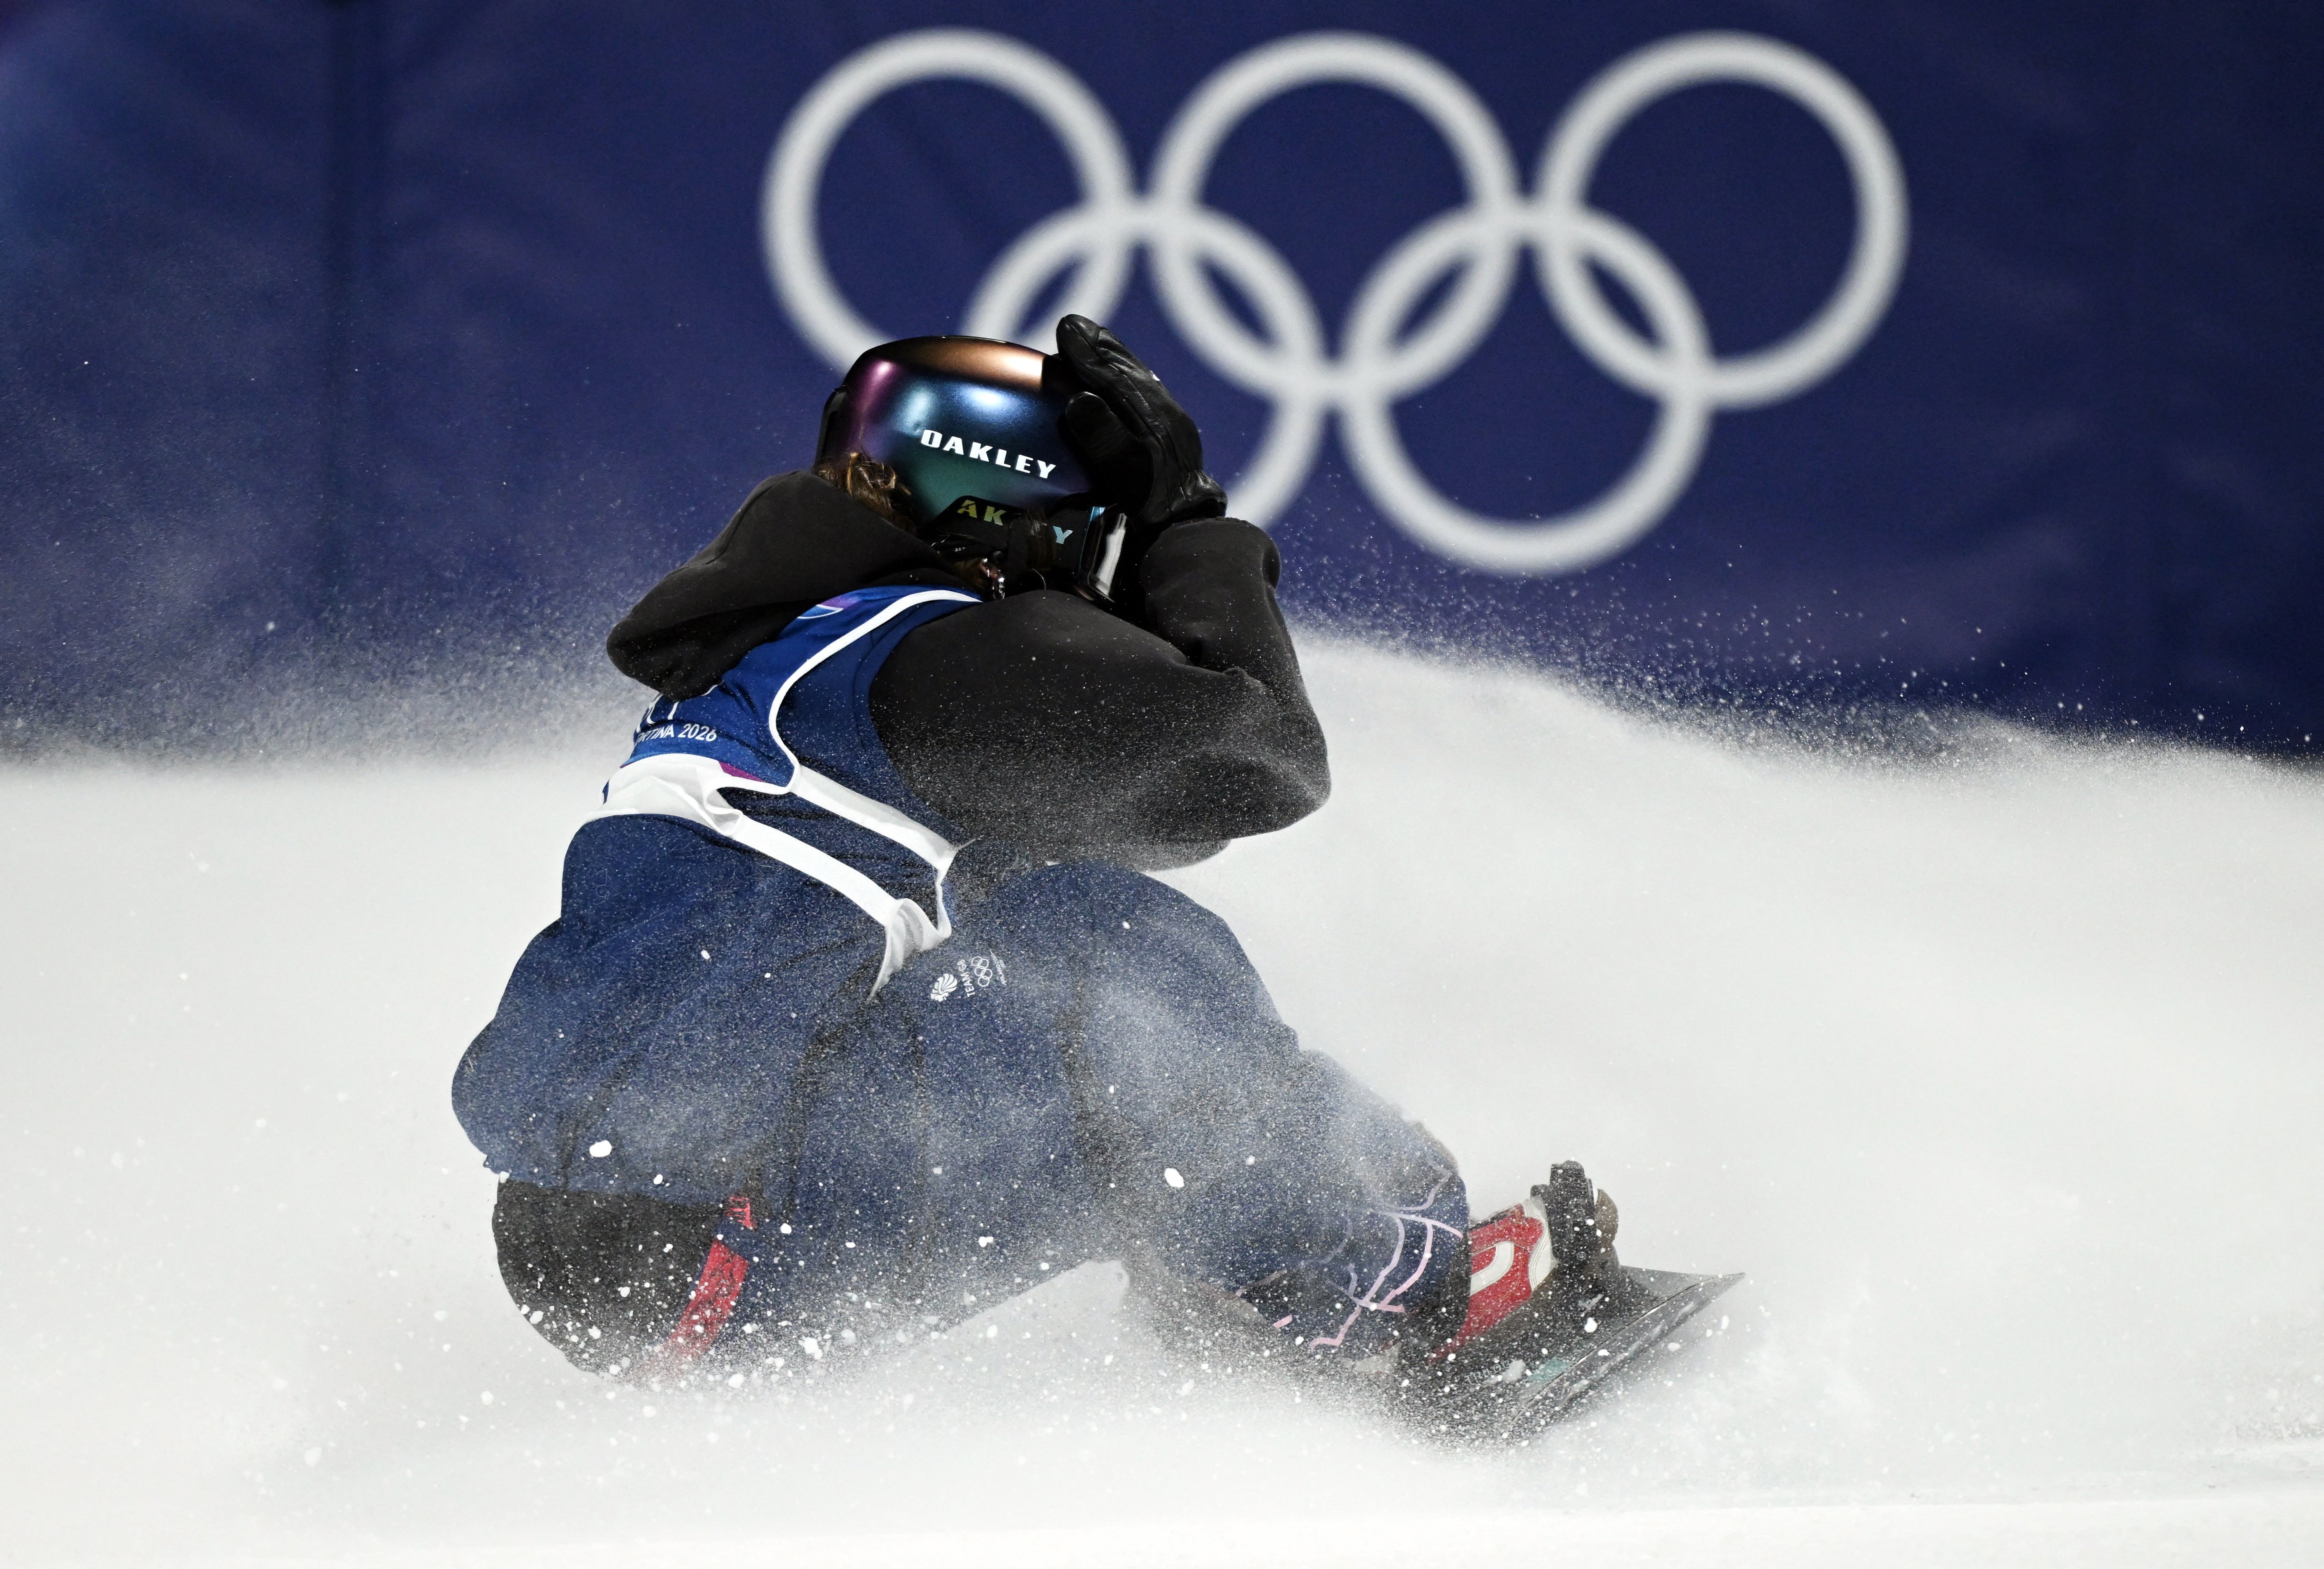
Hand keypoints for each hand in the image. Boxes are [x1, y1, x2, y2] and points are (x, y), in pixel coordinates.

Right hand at [1053, 314, 1226, 529]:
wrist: (1188, 523)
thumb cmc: (1153, 503)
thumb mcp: (1125, 473)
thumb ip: (1103, 437)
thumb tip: (1079, 400)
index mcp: (1149, 415)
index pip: (1112, 376)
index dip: (1088, 352)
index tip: (1066, 328)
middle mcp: (1163, 412)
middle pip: (1128, 371)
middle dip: (1101, 347)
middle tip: (1076, 326)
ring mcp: (1171, 422)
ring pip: (1139, 379)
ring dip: (1115, 359)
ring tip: (1096, 342)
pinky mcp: (1174, 435)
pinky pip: (1146, 394)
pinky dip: (1128, 379)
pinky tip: (1120, 380)